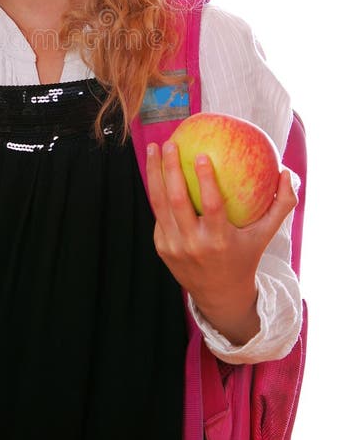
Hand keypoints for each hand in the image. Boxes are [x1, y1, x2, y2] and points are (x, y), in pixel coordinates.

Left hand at [146, 140, 296, 344]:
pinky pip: (158, 214)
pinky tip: (156, 169)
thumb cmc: (246, 256)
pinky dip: (156, 190)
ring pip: (159, 204)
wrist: (219, 295)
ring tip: (154, 148)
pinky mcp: (161, 247)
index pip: (211, 207)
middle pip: (177, 201)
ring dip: (154, 173)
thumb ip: (281, 204)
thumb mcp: (266, 235)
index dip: (205, 180)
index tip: (201, 155)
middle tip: (171, 143)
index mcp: (220, 240)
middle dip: (170, 169)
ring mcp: (174, 247)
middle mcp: (194, 244)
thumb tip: (286, 171)